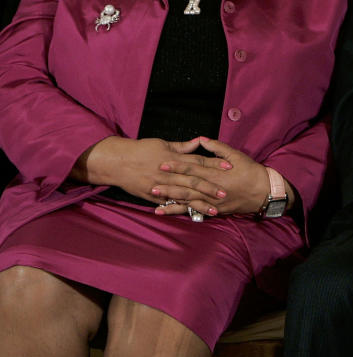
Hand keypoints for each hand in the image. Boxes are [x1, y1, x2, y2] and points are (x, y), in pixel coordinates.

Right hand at [73, 136, 231, 206]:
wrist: (117, 162)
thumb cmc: (141, 150)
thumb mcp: (163, 144)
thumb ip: (183, 146)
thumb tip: (200, 141)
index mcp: (174, 158)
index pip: (199, 161)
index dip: (214, 164)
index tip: (230, 167)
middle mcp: (169, 173)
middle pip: (194, 181)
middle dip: (211, 187)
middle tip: (226, 193)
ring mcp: (161, 186)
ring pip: (184, 196)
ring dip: (200, 203)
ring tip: (214, 210)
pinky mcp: (153, 196)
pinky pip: (170, 204)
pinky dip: (181, 210)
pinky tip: (192, 215)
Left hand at [153, 138, 286, 217]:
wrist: (264, 192)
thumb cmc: (251, 172)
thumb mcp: (237, 156)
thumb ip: (218, 148)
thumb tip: (202, 139)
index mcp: (216, 173)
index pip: (193, 168)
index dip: (177, 166)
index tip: (163, 163)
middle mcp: (212, 188)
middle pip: (186, 186)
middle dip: (168, 184)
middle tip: (151, 183)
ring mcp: (212, 201)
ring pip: (188, 200)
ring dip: (170, 199)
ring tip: (154, 198)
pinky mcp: (214, 210)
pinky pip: (193, 211)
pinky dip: (179, 211)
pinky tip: (166, 211)